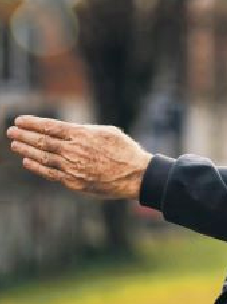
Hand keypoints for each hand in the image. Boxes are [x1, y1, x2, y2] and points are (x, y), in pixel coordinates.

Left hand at [6, 116, 151, 198]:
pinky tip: (27, 162)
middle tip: (11, 132)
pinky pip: (51, 173)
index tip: (19, 120)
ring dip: (26, 151)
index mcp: (82, 135)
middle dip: (24, 136)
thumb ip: (85, 131)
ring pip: (43, 158)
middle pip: (42, 142)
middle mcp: (74, 150)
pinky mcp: (75, 182)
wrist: (137, 176)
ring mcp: (73, 168)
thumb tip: (68, 131)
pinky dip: (37, 167)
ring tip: (14, 145)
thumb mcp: (108, 132)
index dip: (32, 123)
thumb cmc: (125, 151)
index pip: (50, 127)